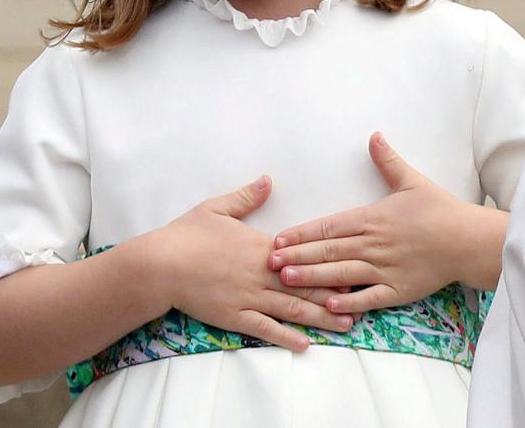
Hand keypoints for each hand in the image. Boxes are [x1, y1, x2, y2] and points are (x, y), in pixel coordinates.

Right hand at [150, 176, 354, 349]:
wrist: (159, 265)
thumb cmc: (186, 234)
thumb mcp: (217, 208)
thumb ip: (247, 196)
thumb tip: (268, 180)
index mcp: (262, 247)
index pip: (304, 256)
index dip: (330, 262)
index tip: (356, 264)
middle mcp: (261, 274)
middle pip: (305, 285)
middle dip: (336, 293)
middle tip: (365, 300)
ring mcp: (248, 297)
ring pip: (292, 309)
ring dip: (321, 317)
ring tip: (346, 324)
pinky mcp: (234, 317)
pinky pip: (265, 329)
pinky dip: (286, 337)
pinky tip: (305, 344)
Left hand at [268, 133, 506, 313]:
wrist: (467, 240)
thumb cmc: (440, 210)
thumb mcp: (412, 181)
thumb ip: (388, 161)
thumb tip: (374, 135)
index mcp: (373, 218)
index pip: (329, 226)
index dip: (302, 233)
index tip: (278, 238)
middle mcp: (373, 244)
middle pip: (328, 250)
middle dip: (297, 256)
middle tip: (269, 262)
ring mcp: (384, 269)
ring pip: (341, 273)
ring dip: (313, 277)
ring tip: (287, 280)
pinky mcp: (398, 290)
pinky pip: (369, 298)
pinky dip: (348, 302)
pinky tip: (329, 305)